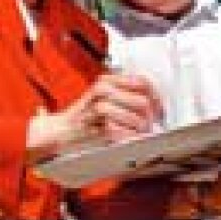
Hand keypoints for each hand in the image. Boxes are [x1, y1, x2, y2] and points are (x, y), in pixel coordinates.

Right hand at [27, 73, 161, 161]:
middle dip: (149, 118)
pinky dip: (129, 139)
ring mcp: (99, 107)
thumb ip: (125, 94)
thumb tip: (155, 102)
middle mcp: (103, 90)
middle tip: (147, 126)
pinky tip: (125, 138)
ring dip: (139, 131)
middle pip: (143, 103)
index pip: (142, 82)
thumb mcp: (102, 97)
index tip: (159, 109)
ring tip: (135, 134)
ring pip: (136, 119)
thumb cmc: (85, 116)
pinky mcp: (98, 126)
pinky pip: (125, 133)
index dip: (156, 97)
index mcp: (106, 80)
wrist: (60, 131)